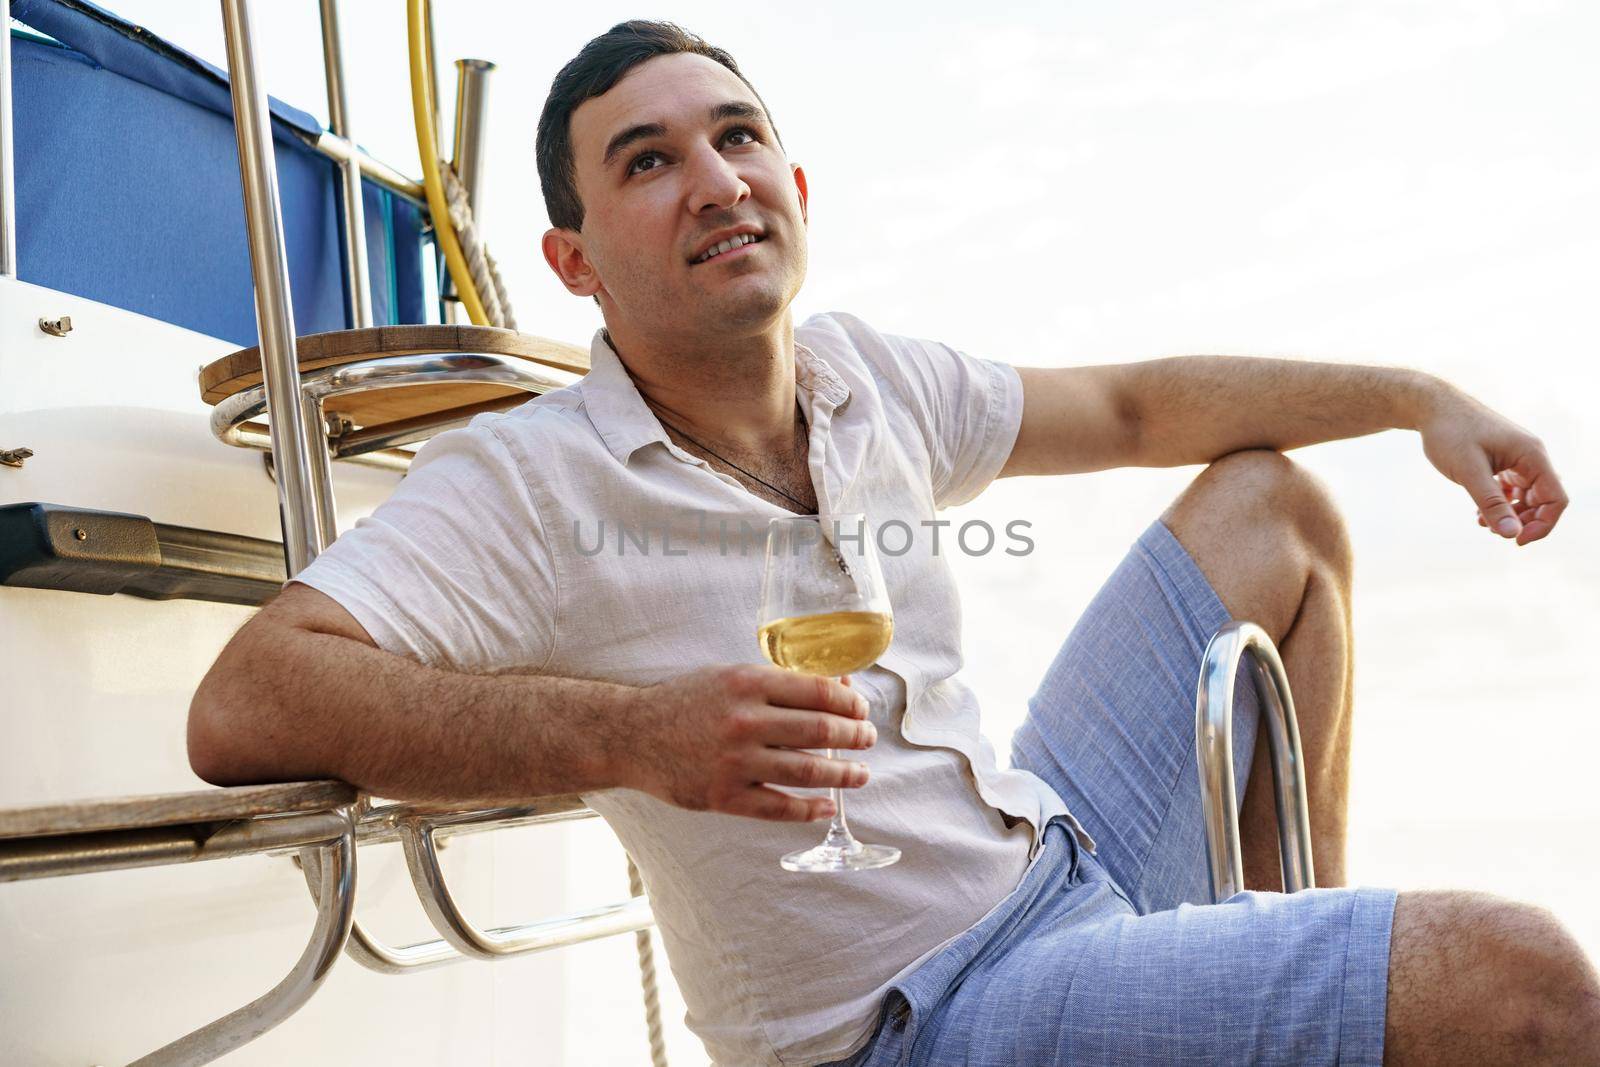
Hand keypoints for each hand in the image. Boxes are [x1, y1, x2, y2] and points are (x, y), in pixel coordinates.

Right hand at [619, 665, 876, 821]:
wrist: (632, 734)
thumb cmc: (686, 701)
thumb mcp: (729, 676)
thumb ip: (778, 682)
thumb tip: (838, 686)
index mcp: (748, 683)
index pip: (819, 692)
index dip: (850, 704)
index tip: (861, 710)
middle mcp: (744, 721)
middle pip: (821, 731)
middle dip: (855, 737)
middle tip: (868, 739)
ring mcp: (735, 762)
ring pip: (808, 772)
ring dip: (843, 775)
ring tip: (859, 774)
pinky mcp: (724, 796)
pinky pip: (779, 807)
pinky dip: (810, 809)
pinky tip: (827, 806)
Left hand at [1417, 384, 1567, 545]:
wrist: (1431, 406)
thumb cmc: (1450, 433)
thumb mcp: (1469, 471)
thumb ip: (1490, 503)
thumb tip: (1511, 534)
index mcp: (1531, 455)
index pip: (1556, 498)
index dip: (1542, 524)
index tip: (1515, 540)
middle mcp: (1530, 455)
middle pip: (1544, 499)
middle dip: (1524, 521)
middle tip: (1494, 532)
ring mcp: (1517, 457)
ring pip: (1527, 496)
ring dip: (1510, 514)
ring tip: (1482, 523)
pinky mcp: (1502, 460)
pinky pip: (1512, 488)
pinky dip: (1501, 503)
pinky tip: (1479, 514)